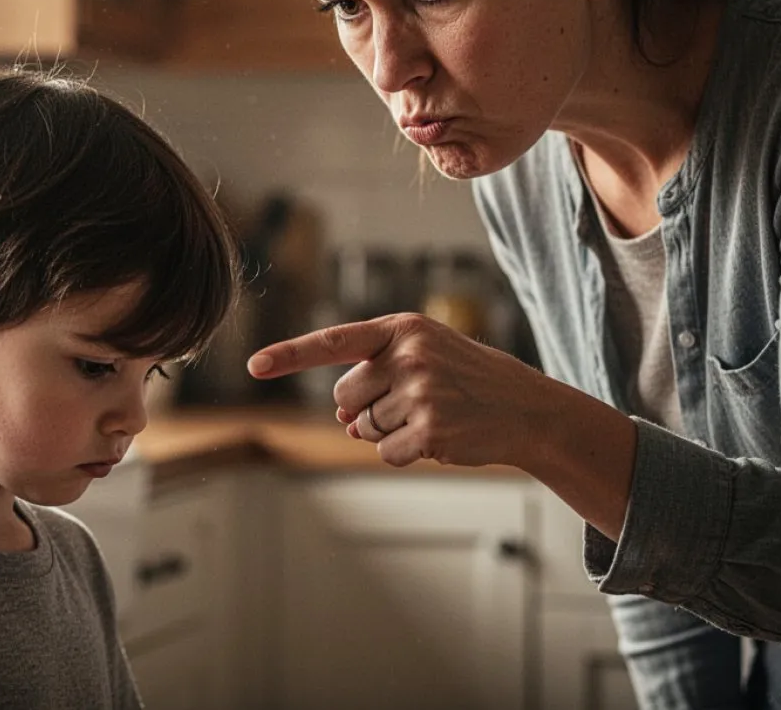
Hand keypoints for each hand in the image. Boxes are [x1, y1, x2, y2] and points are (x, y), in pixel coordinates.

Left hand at [246, 312, 549, 468]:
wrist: (527, 410)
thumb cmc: (470, 381)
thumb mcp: (425, 361)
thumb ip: (378, 379)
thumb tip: (345, 423)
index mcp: (402, 328)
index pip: (333, 341)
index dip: (289, 355)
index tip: (253, 365)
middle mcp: (408, 355)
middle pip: (345, 396)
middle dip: (369, 407)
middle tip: (417, 401)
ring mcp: (419, 393)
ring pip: (365, 427)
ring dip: (391, 431)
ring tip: (434, 415)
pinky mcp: (429, 430)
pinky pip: (386, 452)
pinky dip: (407, 452)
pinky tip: (440, 437)